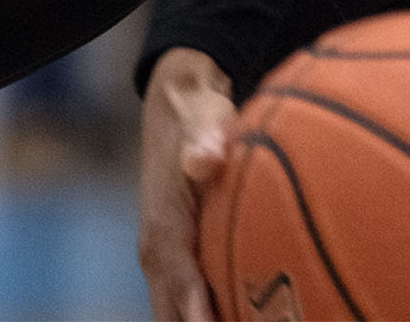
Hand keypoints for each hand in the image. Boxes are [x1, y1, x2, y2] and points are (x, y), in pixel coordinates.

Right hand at [139, 46, 238, 321]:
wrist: (175, 110)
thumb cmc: (196, 116)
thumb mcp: (202, 121)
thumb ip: (205, 142)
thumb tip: (206, 159)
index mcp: (163, 227)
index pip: (181, 282)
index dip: (199, 312)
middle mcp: (158, 252)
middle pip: (175, 312)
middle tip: (250, 321)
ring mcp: (165, 259)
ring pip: (178, 311)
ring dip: (205, 320)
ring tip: (251, 319)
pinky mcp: (177, 258)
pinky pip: (190, 299)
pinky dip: (211, 312)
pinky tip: (251, 312)